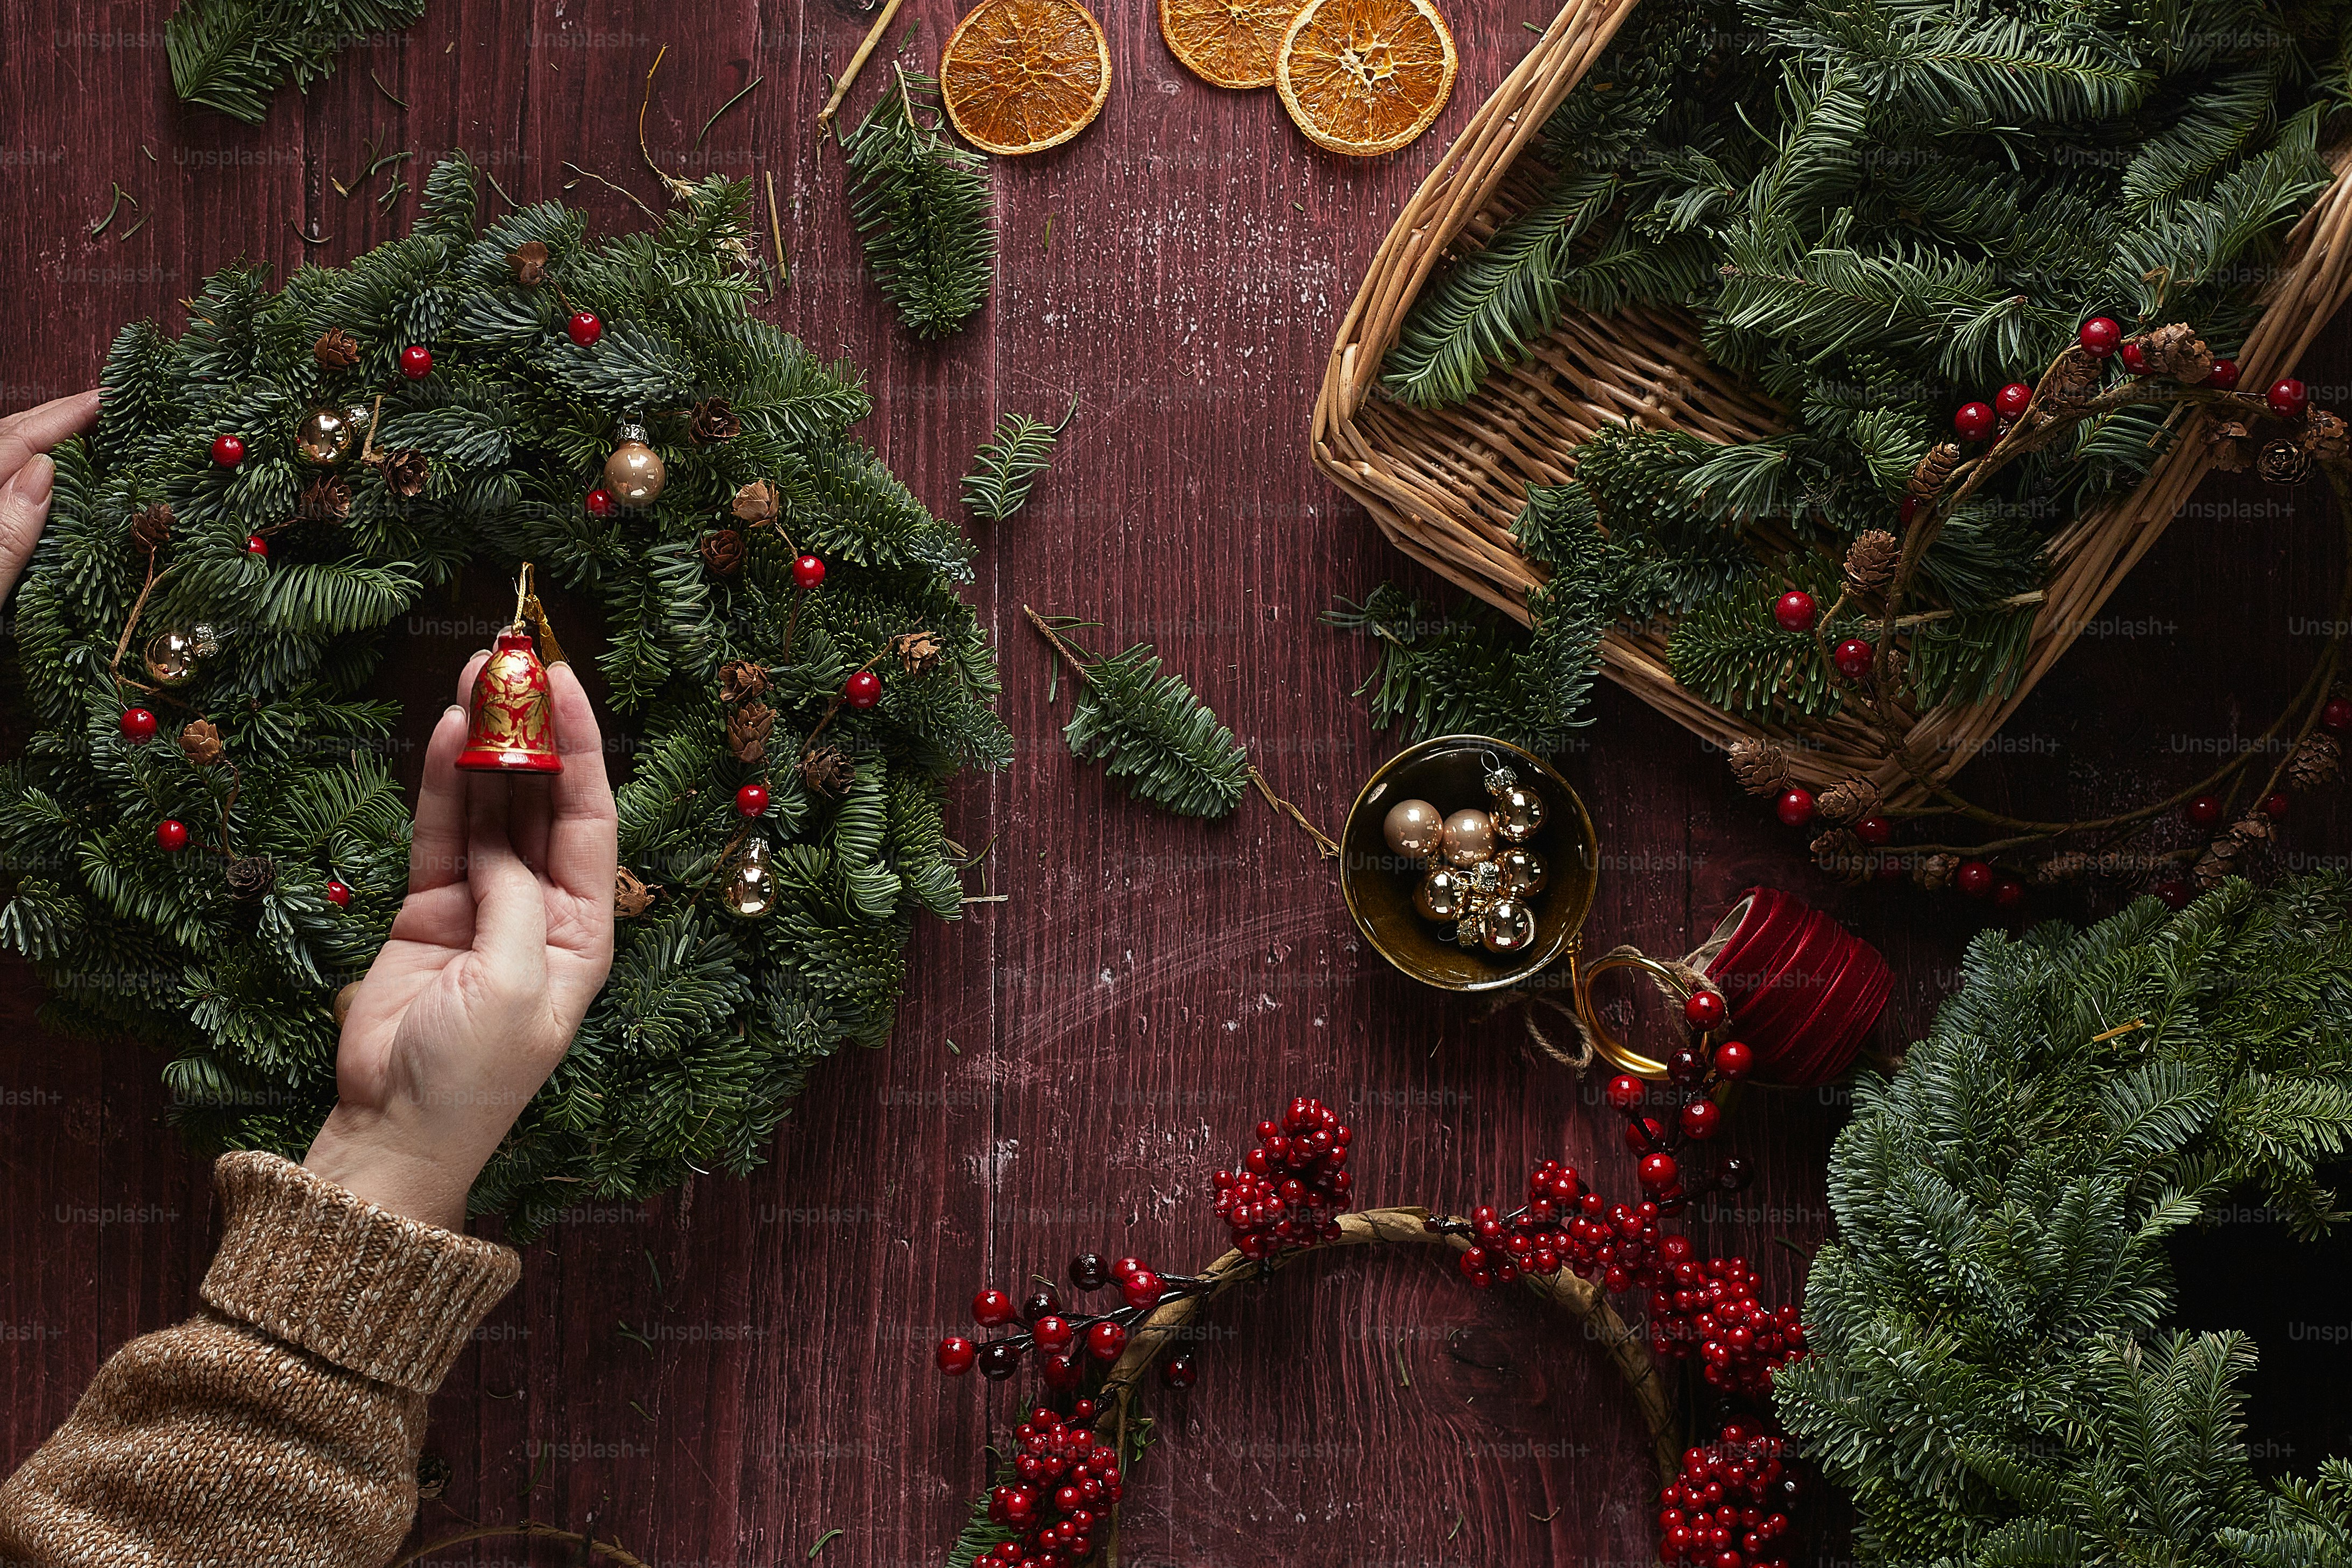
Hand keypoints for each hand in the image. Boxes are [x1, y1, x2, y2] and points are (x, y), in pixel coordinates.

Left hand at [0, 391, 102, 599]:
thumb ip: (6, 529)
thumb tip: (44, 469)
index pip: (11, 443)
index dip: (61, 418)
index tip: (105, 399)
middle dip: (51, 418)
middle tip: (104, 407)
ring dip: (37, 441)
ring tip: (81, 431)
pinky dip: (21, 472)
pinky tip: (45, 476)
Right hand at [304, 652, 617, 1230]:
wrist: (395, 1129)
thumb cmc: (473, 1074)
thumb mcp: (515, 982)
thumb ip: (514, 898)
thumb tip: (501, 835)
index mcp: (584, 929)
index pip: (591, 816)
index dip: (582, 746)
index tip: (567, 681)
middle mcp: (541, 907)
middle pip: (541, 799)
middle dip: (532, 730)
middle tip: (516, 658)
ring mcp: (485, 902)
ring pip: (489, 804)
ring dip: (485, 742)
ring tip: (478, 672)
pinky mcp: (429, 906)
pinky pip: (441, 830)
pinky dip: (441, 781)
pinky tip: (443, 730)